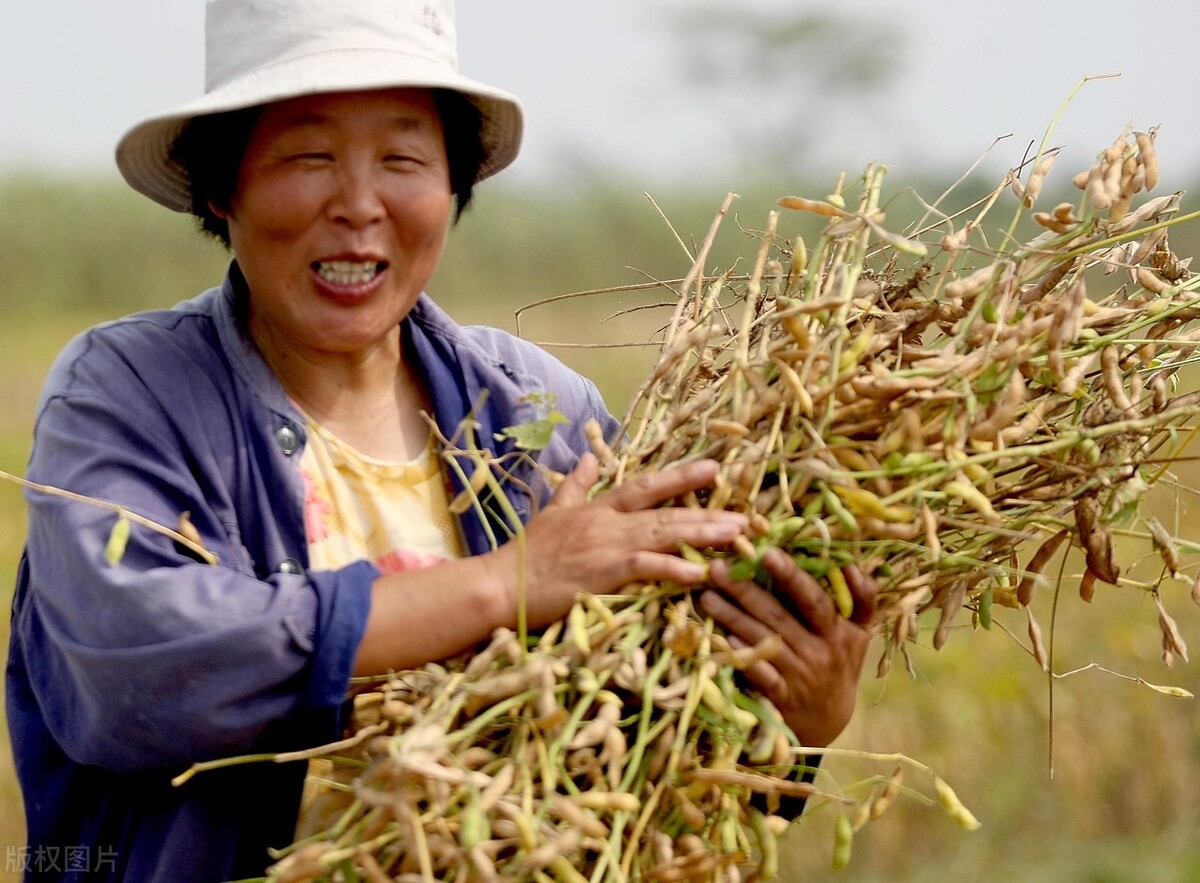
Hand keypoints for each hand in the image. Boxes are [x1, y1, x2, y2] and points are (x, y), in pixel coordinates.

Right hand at [495, 453, 748, 626]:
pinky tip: (700, 573)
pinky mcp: (604, 575)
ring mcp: (608, 547)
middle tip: (747, 515)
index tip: (715, 468)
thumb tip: (588, 456)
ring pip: (665, 536)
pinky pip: (646, 568)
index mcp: (599, 508)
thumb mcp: (553, 511)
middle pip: (667, 513)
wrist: (502, 584)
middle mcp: (609, 523)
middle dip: (709, 512)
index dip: (682, 478)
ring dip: (703, 535)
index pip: (647, 487)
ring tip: (737, 536)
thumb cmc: (528, 554)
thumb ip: (575, 485)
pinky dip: (674, 569)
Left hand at [699, 547, 877, 747]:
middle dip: (746, 590)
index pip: (815, 600)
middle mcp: (819, 653)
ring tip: (706, 595)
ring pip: (762, 642)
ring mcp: (798, 677)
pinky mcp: (780, 698)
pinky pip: (758, 675)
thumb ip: (862, 597)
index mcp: (838, 632)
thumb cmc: (840, 663)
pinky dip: (741, 656)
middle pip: (779, 617)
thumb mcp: (860, 633)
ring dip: (731, 617)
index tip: (768, 553)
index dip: (793, 576)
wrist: (829, 721)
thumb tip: (850, 561)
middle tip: (717, 568)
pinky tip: (720, 638)